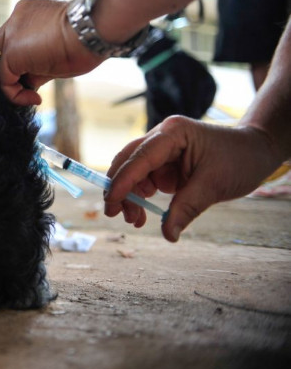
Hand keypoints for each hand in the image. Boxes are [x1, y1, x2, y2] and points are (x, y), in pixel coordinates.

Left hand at [0, 0, 103, 105]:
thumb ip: (39, 61)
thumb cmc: (87, 38)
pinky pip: (4, 81)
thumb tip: (30, 81)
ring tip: (35, 95)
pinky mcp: (10, 53)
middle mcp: (15, 20)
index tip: (38, 75)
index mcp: (28, 12)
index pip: (13, 38)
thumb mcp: (59, 47)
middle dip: (11, 72)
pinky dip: (15, 95)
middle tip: (30, 87)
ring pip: (0, 66)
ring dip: (15, 84)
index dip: (20, 60)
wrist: (93, 29)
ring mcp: (11, 35)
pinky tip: (35, 98)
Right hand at [104, 116, 283, 241]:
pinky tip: (144, 214)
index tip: (111, 204)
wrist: (257, 151)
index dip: (123, 181)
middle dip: (120, 189)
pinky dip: (141, 198)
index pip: (139, 158)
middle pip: (128, 162)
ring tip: (136, 221)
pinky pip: (144, 180)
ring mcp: (162, 150)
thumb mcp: (214, 185)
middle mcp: (161, 137)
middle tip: (115, 215)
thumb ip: (186, 208)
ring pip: (133, 174)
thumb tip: (168, 234)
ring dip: (130, 197)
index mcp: (173, 133)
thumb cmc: (240, 159)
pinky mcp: (165, 163)